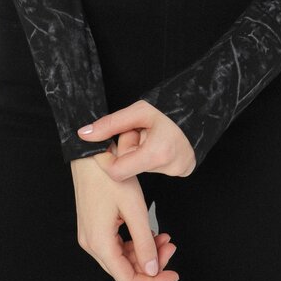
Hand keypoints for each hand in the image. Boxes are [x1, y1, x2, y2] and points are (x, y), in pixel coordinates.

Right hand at [70, 147, 178, 280]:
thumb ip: (144, 242)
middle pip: (125, 270)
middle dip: (151, 263)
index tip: (172, 274)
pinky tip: (150, 232)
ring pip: (122, 258)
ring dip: (144, 252)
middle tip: (171, 246)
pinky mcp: (94, 227)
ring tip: (164, 236)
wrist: (89, 153)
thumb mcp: (134, 208)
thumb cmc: (109, 174)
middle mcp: (91, 244)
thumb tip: (152, 271)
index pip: (128, 280)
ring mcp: (91, 236)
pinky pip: (116, 245)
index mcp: (99, 243)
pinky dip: (134, 242)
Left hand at [77, 100, 196, 179]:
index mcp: (157, 153)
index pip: (117, 172)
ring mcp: (177, 171)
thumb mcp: (137, 111)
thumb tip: (83, 136)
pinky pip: (154, 168)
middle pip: (130, 169)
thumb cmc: (167, 109)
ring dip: (139, 153)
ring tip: (151, 137)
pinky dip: (150, 157)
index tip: (109, 144)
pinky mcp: (182, 172)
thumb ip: (110, 124)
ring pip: (141, 168)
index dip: (108, 159)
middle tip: (138, 133)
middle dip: (128, 151)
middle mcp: (169, 167)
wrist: (196, 111)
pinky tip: (158, 144)